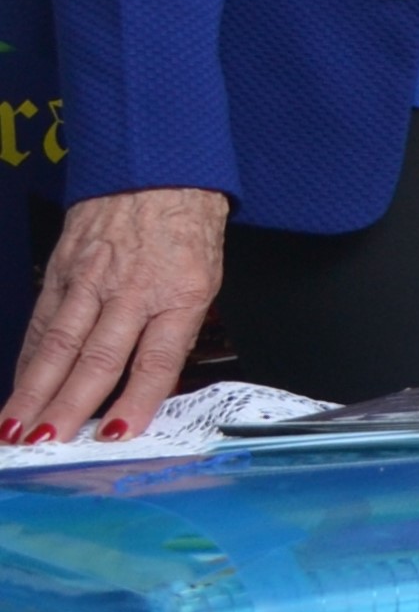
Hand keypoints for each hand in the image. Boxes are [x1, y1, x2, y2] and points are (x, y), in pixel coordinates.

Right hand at [6, 185, 222, 443]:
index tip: (115, 433)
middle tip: (45, 445)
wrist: (159, 166)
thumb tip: (151, 383)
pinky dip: (29, 357)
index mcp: (180, 295)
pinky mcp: (63, 267)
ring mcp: (92, 277)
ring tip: (15, 429)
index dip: (134, 400)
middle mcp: (133, 289)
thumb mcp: (206, 279)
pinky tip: (19, 386)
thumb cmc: (189, 226)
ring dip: (34, 391)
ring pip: (60, 344)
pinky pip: (44, 320)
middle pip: (97, 358)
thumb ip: (177, 331)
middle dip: (67, 407)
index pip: (156, 360)